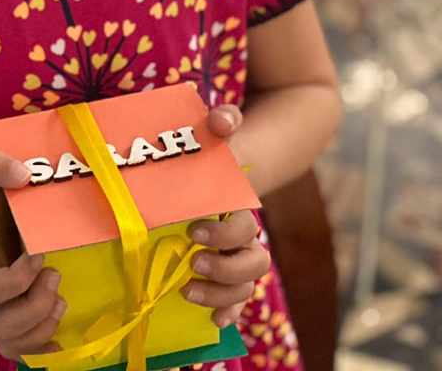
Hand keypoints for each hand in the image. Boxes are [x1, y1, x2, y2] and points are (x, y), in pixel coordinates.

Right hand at [0, 150, 65, 359]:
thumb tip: (24, 174)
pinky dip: (44, 350)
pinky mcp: (18, 311)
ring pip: (14, 342)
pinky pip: (24, 349)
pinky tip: (63, 338)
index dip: (17, 279)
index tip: (38, 252)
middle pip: (4, 324)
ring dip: (43, 326)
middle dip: (36, 306)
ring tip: (60, 298)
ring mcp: (2, 306)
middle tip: (55, 272)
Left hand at [182, 104, 269, 328]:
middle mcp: (246, 232)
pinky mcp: (226, 267)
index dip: (224, 233)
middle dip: (224, 266)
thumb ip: (225, 120)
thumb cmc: (217, 148)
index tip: (194, 229)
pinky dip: (229, 309)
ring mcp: (238, 252)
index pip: (244, 225)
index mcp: (241, 203)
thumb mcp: (221, 128)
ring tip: (189, 291)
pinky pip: (238, 296)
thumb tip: (221, 121)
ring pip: (247, 283)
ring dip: (223, 292)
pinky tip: (216, 321)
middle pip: (252, 260)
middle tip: (193, 259)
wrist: (232, 161)